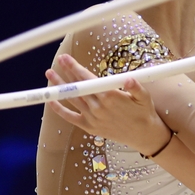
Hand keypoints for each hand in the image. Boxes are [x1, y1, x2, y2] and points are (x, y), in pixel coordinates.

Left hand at [45, 54, 170, 155]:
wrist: (143, 135)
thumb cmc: (144, 112)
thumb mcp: (145, 97)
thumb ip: (136, 87)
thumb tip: (129, 79)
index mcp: (111, 97)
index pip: (89, 80)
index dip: (76, 68)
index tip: (67, 59)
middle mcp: (99, 107)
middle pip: (79, 87)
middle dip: (67, 72)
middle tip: (60, 59)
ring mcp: (92, 118)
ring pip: (72, 99)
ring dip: (60, 86)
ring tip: (50, 73)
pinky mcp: (90, 127)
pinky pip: (70, 117)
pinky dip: (59, 110)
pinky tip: (51, 100)